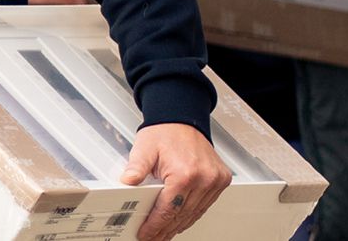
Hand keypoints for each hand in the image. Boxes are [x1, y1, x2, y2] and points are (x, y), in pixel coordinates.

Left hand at [119, 123, 230, 240]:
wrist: (182, 119)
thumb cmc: (165, 132)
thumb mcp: (144, 148)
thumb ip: (135, 168)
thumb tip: (127, 182)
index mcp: (185, 173)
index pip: (168, 210)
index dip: (155, 225)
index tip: (146, 234)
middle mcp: (204, 178)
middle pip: (182, 215)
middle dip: (165, 229)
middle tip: (153, 238)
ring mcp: (214, 180)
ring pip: (195, 213)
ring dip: (179, 225)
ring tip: (164, 233)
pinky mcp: (221, 180)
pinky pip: (205, 205)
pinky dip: (192, 214)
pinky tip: (181, 221)